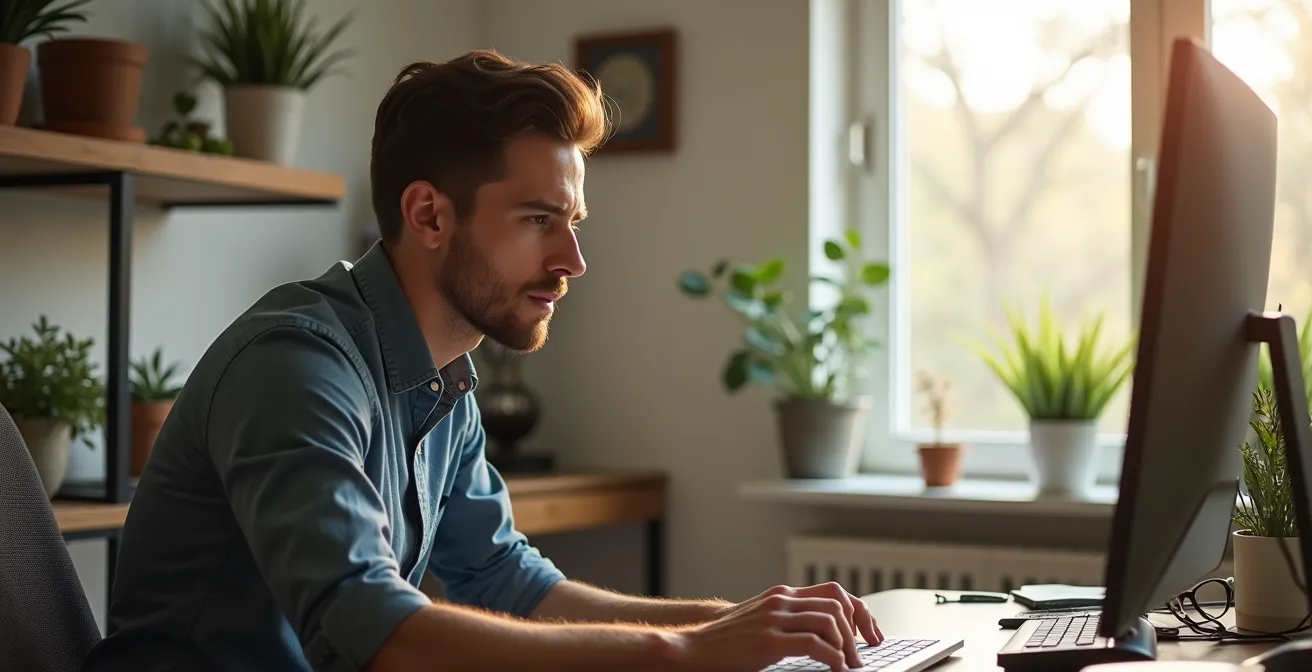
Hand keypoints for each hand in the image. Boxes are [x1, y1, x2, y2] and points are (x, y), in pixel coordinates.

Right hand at [674, 582, 883, 670]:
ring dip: (847, 646)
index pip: (835, 592)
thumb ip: (791, 617)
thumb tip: (830, 630)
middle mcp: (781, 601)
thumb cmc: (731, 638)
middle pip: (837, 605)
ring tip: (849, 665)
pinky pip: (814, 645)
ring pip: (830, 622)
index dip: (859, 612)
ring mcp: (774, 619)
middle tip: (863, 655)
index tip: (871, 634)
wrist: (697, 646)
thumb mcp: (764, 618)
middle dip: (858, 631)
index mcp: (783, 594)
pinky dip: (833, 659)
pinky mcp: (769, 642)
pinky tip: (836, 669)